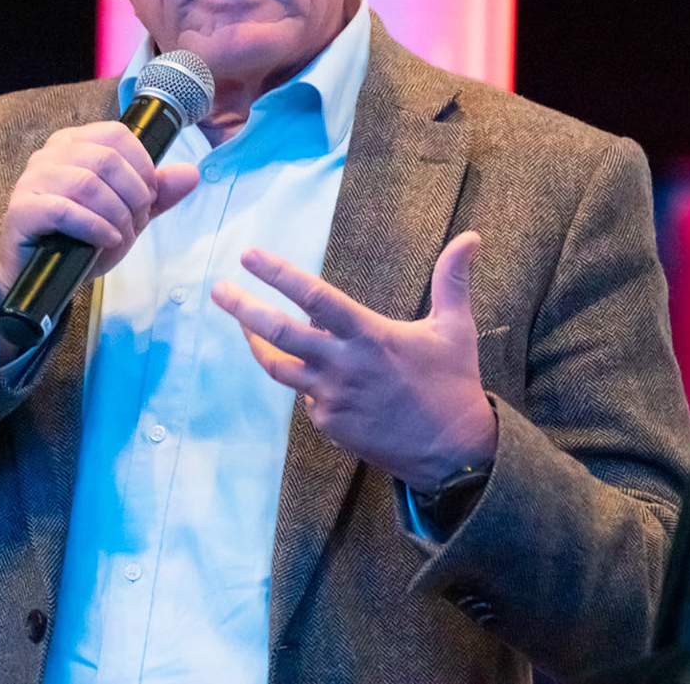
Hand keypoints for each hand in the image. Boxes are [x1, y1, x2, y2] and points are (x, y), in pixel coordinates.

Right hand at [0, 121, 199, 296]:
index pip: (117, 135)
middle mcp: (49, 155)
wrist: (45, 278)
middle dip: (133, 195)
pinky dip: (95, 227)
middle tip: (138, 221)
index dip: (143, 166)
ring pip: (87, 183)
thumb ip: (157, 194)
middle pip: (106, 159)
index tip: (149, 197)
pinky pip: (63, 210)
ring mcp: (31, 181)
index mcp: (74, 143)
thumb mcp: (127, 214)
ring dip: (116, 213)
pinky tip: (107, 240)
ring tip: (122, 234)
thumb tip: (192, 173)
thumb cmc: (82, 238)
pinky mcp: (21, 210)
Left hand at [210, 231, 497, 489]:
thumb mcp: (455, 328)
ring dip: (256, 345)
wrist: (453, 454)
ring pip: (279, 368)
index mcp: (369, 334)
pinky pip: (305, 396)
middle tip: (218, 289)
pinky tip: (313, 373)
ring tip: (241, 325)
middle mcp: (343, 364)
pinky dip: (305, 381)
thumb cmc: (453, 384)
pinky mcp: (329, 424)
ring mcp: (331, 397)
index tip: (249, 256)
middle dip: (242, 309)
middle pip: (279, 333)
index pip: (313, 296)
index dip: (278, 274)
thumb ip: (452, 280)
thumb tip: (471, 236)